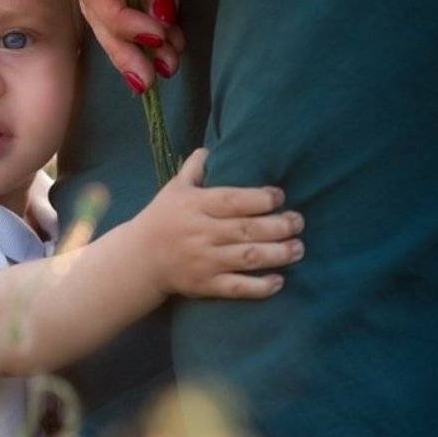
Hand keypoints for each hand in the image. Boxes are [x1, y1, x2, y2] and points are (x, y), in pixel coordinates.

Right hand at [75, 0, 214, 91]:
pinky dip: (132, 21)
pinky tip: (155, 42)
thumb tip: (161, 20)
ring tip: (162, 67)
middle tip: (154, 78)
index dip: (123, 19)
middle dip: (124, 46)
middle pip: (93, 6)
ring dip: (129, 41)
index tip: (159, 36)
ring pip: (100, 6)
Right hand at [131, 148, 304, 298]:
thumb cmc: (162, 218)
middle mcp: (200, 232)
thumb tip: (210, 149)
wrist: (139, 258)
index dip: (261, 198)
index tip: (279, 196)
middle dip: (280, 226)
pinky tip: (278, 280)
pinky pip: (238, 287)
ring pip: (249, 257)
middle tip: (298, 222)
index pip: (232, 200)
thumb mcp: (173, 190)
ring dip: (279, 253)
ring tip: (298, 248)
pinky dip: (261, 286)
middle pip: (247, 229)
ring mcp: (203, 260)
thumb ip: (194, 170)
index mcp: (194, 206)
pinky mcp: (205, 284)